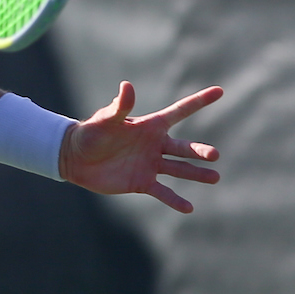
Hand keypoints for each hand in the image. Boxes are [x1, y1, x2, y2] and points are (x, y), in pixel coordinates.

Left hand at [60, 81, 221, 212]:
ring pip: (179, 169)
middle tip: (214, 155)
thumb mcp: (105, 120)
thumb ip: (120, 107)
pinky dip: (175, 200)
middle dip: (199, 151)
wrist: (74, 158)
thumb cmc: (89, 133)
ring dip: (196, 174)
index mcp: (149, 126)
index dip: (199, 101)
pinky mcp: (142, 182)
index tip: (219, 91)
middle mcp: (155, 145)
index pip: (180, 111)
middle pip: (183, 147)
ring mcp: (150, 164)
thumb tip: (127, 86)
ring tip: (214, 177)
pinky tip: (188, 208)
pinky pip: (163, 192)